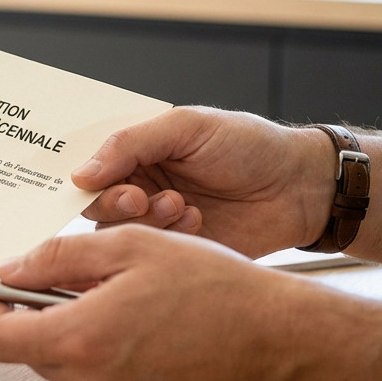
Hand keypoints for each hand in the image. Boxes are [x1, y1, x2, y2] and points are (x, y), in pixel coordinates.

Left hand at [0, 226, 381, 380]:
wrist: (278, 337)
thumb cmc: (213, 287)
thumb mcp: (130, 247)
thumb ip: (59, 257)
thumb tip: (12, 269)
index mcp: (79, 339)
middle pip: (31, 351)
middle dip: (39, 314)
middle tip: (72, 278)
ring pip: (66, 366)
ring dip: (74, 331)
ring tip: (118, 297)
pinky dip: (103, 353)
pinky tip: (141, 325)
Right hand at [72, 107, 335, 257]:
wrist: (301, 186)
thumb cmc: (249, 145)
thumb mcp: (187, 127)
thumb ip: (131, 143)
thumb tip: (80, 174)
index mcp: (137, 152)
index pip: (89, 168)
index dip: (85, 178)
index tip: (93, 183)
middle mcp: (141, 186)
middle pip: (96, 205)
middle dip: (114, 203)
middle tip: (140, 199)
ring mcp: (158, 221)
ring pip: (120, 233)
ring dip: (145, 220)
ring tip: (180, 205)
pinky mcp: (178, 250)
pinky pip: (151, 253)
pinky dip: (169, 236)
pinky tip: (197, 220)